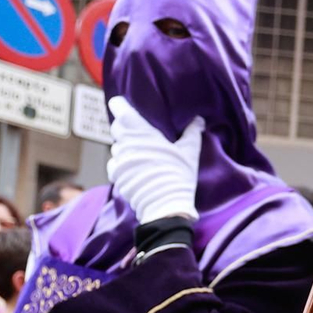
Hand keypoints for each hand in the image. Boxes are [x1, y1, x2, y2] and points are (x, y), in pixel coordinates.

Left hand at [105, 95, 204, 223]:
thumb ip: (192, 132)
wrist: (165, 206)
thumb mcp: (190, 152)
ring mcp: (119, 160)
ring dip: (125, 146)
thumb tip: (198, 119)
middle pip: (117, 127)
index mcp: (141, 132)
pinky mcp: (116, 176)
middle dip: (125, 127)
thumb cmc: (178, 175)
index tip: (124, 106)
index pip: (120, 110)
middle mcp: (125, 144)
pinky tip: (135, 168)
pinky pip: (114, 164)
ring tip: (140, 152)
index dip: (120, 106)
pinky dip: (122, 164)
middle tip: (139, 131)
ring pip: (116, 146)